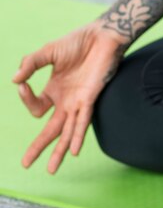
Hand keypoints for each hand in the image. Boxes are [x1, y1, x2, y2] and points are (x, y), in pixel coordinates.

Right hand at [12, 22, 128, 173]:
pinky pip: (83, 121)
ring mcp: (79, 102)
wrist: (101, 36)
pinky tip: (73, 151)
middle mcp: (67, 101)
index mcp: (54, 91)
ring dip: (58, 151)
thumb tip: (15, 80)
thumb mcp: (47, 52)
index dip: (26, 99)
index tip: (23, 85)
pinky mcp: (91, 99)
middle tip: (25, 164)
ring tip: (51, 170)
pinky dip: (78, 136)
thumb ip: (30, 63)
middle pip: (50, 130)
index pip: (35, 107)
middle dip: (38, 147)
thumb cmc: (77, 42)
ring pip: (67, 132)